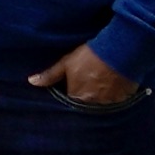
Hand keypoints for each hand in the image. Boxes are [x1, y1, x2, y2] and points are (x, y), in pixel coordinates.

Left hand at [28, 42, 143, 110]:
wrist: (118, 51)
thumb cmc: (90, 55)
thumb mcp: (66, 62)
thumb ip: (50, 75)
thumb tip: (32, 81)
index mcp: (77, 96)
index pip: (71, 101)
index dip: (72, 92)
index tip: (75, 85)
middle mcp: (93, 103)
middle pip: (86, 104)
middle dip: (86, 96)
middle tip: (90, 82)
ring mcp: (109, 102)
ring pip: (101, 103)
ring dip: (100, 96)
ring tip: (102, 82)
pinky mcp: (123, 98)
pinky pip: (116, 101)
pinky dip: (114, 96)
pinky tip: (114, 84)